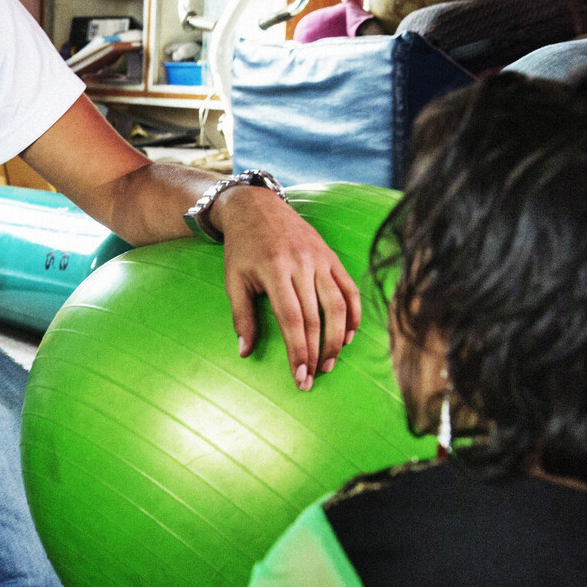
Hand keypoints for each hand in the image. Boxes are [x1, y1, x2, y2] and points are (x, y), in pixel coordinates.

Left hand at [216, 185, 361, 390]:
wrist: (257, 208)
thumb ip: (241, 316)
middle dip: (316, 352)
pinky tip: (348, 335)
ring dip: (337, 338)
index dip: (298, 350)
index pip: (291, 319)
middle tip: (312, 378)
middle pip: (316, 316)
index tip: (299, 376)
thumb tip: (244, 352)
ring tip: (329, 363)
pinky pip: (349, 288)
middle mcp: (302, 264)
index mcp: (274, 270)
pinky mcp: (332, 257)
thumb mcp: (233, 280)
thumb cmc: (242, 248)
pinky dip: (353, 313)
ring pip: (337, 305)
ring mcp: (320, 259)